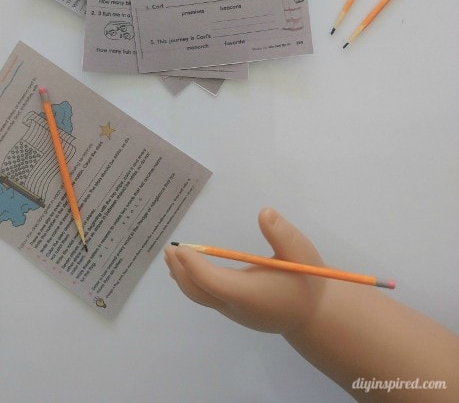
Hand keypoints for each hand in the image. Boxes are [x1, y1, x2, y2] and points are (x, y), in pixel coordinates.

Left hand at [164, 207, 327, 334]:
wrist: (315, 316)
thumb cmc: (308, 281)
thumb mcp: (301, 252)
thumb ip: (283, 234)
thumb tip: (264, 213)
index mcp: (250, 293)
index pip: (212, 281)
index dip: (193, 266)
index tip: (181, 247)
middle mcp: (237, 306)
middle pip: (199, 292)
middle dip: (181, 271)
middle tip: (168, 249)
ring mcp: (235, 312)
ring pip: (201, 296)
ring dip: (184, 277)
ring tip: (171, 258)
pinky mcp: (236, 311)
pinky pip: (208, 297)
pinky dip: (194, 282)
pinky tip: (190, 271)